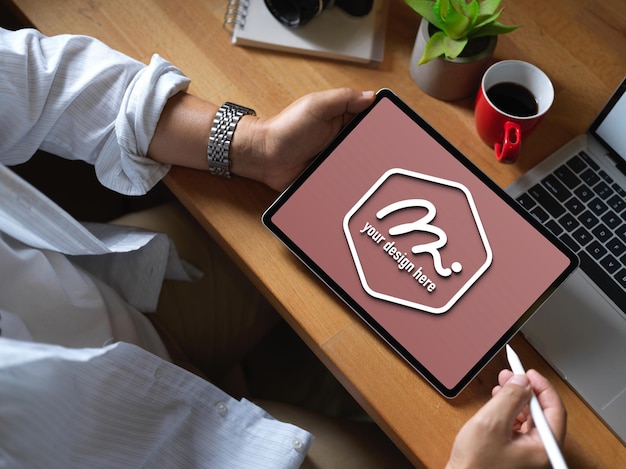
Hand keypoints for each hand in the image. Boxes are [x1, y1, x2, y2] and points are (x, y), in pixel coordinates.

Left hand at [231, 88, 375, 190]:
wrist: (265, 158)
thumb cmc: (285, 129)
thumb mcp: (316, 106)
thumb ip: (344, 98)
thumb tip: (371, 96)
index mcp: (340, 117)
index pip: (369, 118)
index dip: (381, 123)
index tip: (392, 129)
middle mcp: (340, 137)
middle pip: (368, 144)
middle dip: (375, 150)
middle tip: (382, 156)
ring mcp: (335, 157)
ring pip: (360, 164)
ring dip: (365, 168)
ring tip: (374, 174)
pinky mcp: (329, 174)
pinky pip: (346, 179)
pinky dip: (352, 181)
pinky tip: (359, 185)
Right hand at [446, 369, 566, 468]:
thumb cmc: (474, 465)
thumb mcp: (491, 422)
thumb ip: (510, 397)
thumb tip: (522, 381)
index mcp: (542, 448)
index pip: (554, 410)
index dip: (542, 387)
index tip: (528, 372)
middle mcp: (539, 452)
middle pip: (542, 413)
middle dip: (526, 391)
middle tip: (511, 375)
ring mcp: (527, 454)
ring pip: (529, 419)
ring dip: (515, 399)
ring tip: (500, 386)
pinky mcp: (514, 454)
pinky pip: (518, 427)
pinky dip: (508, 411)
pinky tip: (497, 404)